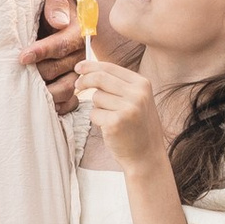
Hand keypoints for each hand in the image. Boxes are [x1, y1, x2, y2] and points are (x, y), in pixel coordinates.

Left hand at [19, 0, 84, 112]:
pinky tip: (44, 105)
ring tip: (28, 91)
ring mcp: (78, 70)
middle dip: (40, 72)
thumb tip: (58, 22)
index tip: (22, 57)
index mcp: (78, 29)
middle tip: (18, 74)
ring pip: (69, 87)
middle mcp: (81, 51)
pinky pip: (72, 101)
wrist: (39, 10)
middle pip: (64, 69)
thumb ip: (53, 4)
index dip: (42, 51)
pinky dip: (60, 106)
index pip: (63, 44)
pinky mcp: (72, 83)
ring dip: (48, 92)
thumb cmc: (41, 1)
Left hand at [77, 50, 167, 170]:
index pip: (110, 67)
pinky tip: (110, 129)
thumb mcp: (137, 100)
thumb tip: (90, 69)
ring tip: (111, 119)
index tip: (79, 67)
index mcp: (142, 84)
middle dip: (84, 80)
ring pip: (96, 97)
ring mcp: (128, 108)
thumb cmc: (138, 128)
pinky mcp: (116, 122)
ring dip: (97, 108)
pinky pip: (94, 114)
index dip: (91, 66)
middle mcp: (137, 94)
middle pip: (100, 77)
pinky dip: (97, 120)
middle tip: (78, 85)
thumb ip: (119, 85)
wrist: (147, 157)